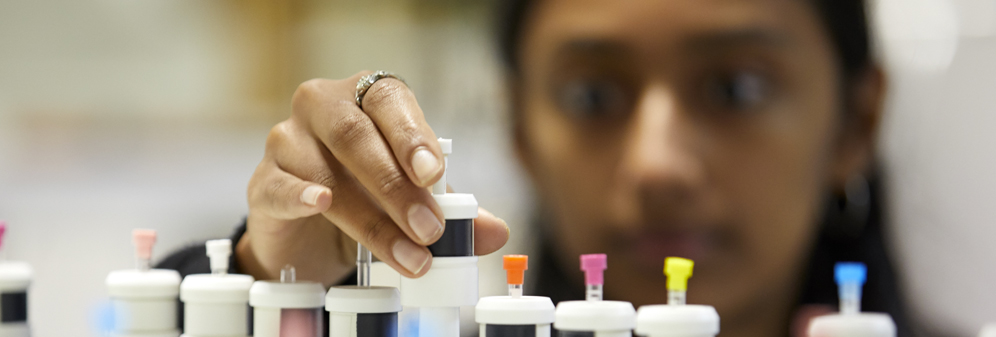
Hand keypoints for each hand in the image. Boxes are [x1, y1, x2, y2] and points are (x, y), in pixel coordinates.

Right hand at [238, 71, 509, 285]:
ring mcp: (287, 141)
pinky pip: (279, 185)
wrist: (310, 235)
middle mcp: (323, 108)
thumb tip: (496, 232)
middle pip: (357, 135)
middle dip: (397, 187)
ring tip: (407, 251)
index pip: (390, 101)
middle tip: (429, 229)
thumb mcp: (414, 200)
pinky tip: (322, 203)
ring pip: (326, 170)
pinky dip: (301, 195)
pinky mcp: (263, 180)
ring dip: (371, 216)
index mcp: (366, 97)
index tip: (433, 174)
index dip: (411, 135)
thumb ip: (453, 210)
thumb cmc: (367, 197)